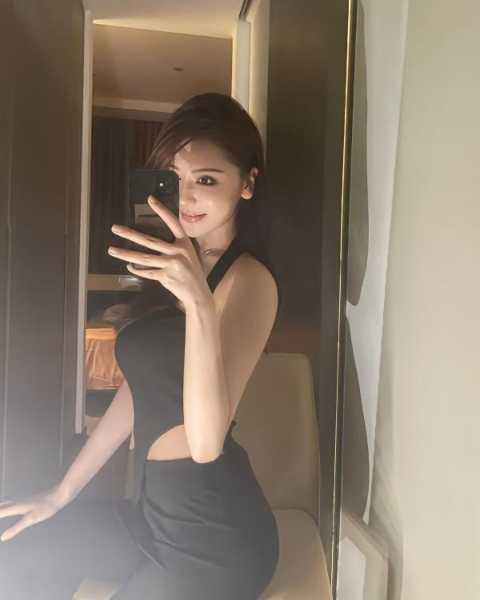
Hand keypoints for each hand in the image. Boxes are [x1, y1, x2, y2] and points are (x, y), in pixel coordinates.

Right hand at [0, 484, 69, 540]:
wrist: (59, 495)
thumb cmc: (46, 507)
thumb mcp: (31, 519)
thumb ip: (17, 528)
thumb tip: (2, 537)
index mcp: (15, 507)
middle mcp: (15, 502)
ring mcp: (20, 500)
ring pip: (3, 504)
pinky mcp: (25, 501)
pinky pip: (8, 504)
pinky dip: (2, 507)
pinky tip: (6, 508)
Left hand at [108, 196, 213, 310]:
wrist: (198, 294)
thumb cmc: (192, 274)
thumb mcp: (188, 256)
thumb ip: (172, 249)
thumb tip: (150, 246)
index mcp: (184, 243)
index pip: (173, 223)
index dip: (162, 211)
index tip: (150, 199)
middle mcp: (178, 251)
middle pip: (150, 241)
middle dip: (130, 234)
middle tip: (114, 228)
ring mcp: (171, 264)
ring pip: (143, 258)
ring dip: (125, 254)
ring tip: (112, 250)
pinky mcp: (165, 277)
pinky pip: (147, 272)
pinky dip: (137, 270)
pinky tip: (128, 267)